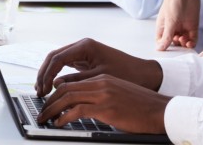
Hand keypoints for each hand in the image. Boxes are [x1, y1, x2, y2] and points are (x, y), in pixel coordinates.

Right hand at [35, 38, 162, 96]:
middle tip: (38, 91)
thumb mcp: (99, 78)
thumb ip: (76, 80)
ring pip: (57, 61)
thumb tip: (56, 85)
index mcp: (85, 46)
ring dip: (48, 74)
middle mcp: (81, 46)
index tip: (44, 89)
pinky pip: (64, 66)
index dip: (47, 74)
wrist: (144, 74)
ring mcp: (82, 52)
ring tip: (42, 90)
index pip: (57, 58)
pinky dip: (56, 75)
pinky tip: (52, 87)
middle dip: (43, 74)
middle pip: (53, 57)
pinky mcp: (84, 59)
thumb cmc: (127, 73)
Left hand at [37, 75, 170, 133]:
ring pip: (68, 97)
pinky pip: (77, 110)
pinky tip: (59, 123)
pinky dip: (64, 117)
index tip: (48, 103)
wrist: (161, 111)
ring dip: (52, 109)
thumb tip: (83, 106)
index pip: (72, 82)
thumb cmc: (142, 107)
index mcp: (103, 78)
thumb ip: (101, 96)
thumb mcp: (118, 95)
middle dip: (49, 101)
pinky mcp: (106, 108)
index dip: (56, 93)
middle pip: (66, 88)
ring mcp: (103, 94)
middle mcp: (101, 83)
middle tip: (41, 112)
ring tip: (45, 118)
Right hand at [154, 0, 198, 50]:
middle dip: (176, 47)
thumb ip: (166, 37)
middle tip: (178, 45)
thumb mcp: (169, 22)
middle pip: (173, 43)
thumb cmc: (173, 3)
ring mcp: (183, 28)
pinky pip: (192, 38)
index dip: (164, 47)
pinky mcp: (192, 26)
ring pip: (183, 42)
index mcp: (163, 27)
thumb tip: (159, 49)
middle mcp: (173, 28)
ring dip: (183, 45)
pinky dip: (191, 43)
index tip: (167, 51)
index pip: (162, 41)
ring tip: (184, 41)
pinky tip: (190, 43)